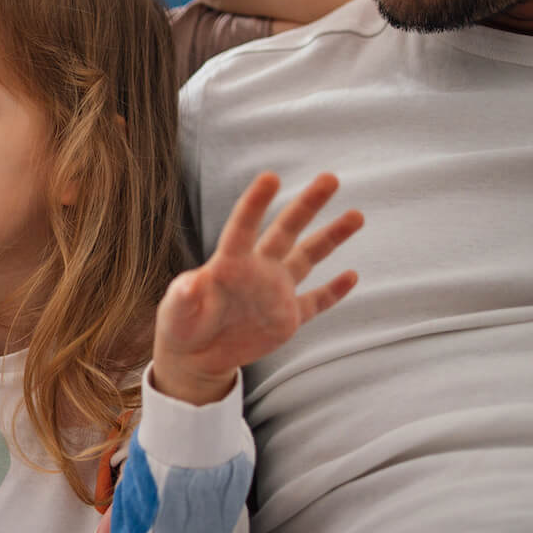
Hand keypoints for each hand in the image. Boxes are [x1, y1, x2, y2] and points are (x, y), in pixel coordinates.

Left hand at [153, 172, 362, 404]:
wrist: (196, 356)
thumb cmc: (181, 326)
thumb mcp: (176, 314)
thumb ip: (183, 297)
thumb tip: (188, 284)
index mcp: (229, 264)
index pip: (243, 227)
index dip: (255, 204)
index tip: (270, 177)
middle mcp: (258, 270)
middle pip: (286, 231)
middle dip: (307, 205)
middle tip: (330, 178)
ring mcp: (276, 292)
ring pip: (308, 258)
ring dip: (331, 237)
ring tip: (356, 215)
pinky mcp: (287, 318)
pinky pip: (315, 302)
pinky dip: (333, 292)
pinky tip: (352, 276)